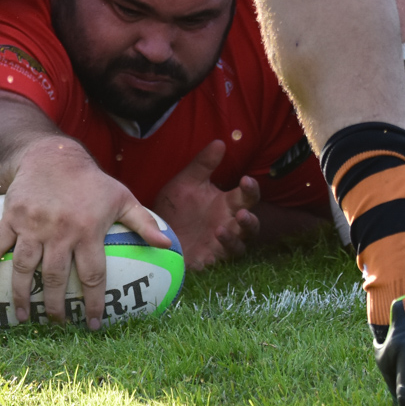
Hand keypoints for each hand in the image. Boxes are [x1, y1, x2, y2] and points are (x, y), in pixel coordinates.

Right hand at [0, 138, 168, 329]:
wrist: (53, 156)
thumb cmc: (91, 182)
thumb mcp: (122, 198)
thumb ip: (144, 222)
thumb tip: (169, 244)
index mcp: (87, 230)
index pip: (92, 275)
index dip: (94, 302)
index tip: (94, 324)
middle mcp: (59, 231)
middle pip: (55, 278)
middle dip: (57, 307)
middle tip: (59, 324)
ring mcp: (32, 225)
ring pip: (25, 268)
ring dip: (23, 296)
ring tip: (25, 317)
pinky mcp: (11, 218)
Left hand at [152, 139, 258, 272]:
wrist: (153, 233)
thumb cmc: (176, 207)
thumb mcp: (186, 182)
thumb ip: (203, 164)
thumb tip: (220, 142)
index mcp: (227, 205)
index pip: (248, 196)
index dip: (251, 189)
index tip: (246, 179)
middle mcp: (229, 225)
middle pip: (251, 225)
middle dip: (250, 220)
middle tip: (242, 213)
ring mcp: (220, 246)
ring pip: (239, 246)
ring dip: (233, 239)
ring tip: (221, 230)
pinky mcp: (208, 262)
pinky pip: (217, 264)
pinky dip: (214, 259)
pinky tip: (206, 253)